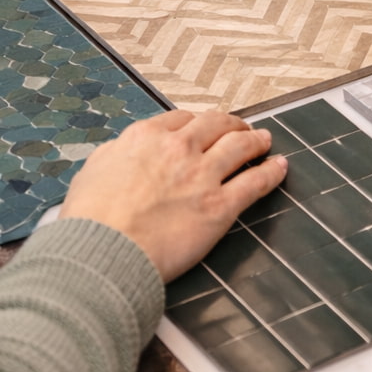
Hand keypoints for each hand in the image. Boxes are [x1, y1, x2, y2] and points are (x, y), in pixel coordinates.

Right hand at [60, 110, 286, 281]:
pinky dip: (272, 171)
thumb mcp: (94, 171)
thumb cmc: (92, 221)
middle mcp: (178, 149)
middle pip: (217, 124)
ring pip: (241, 145)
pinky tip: (280, 167)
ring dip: (257, 140)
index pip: (182, 119)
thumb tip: (128, 152)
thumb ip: (117, 155)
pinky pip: (256, 181)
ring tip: (265, 141)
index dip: (198, 123)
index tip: (205, 128)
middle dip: (232, 124)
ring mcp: (203, 175)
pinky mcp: (221, 205)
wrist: (104, 251)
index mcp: (146, 138)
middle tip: (242, 129)